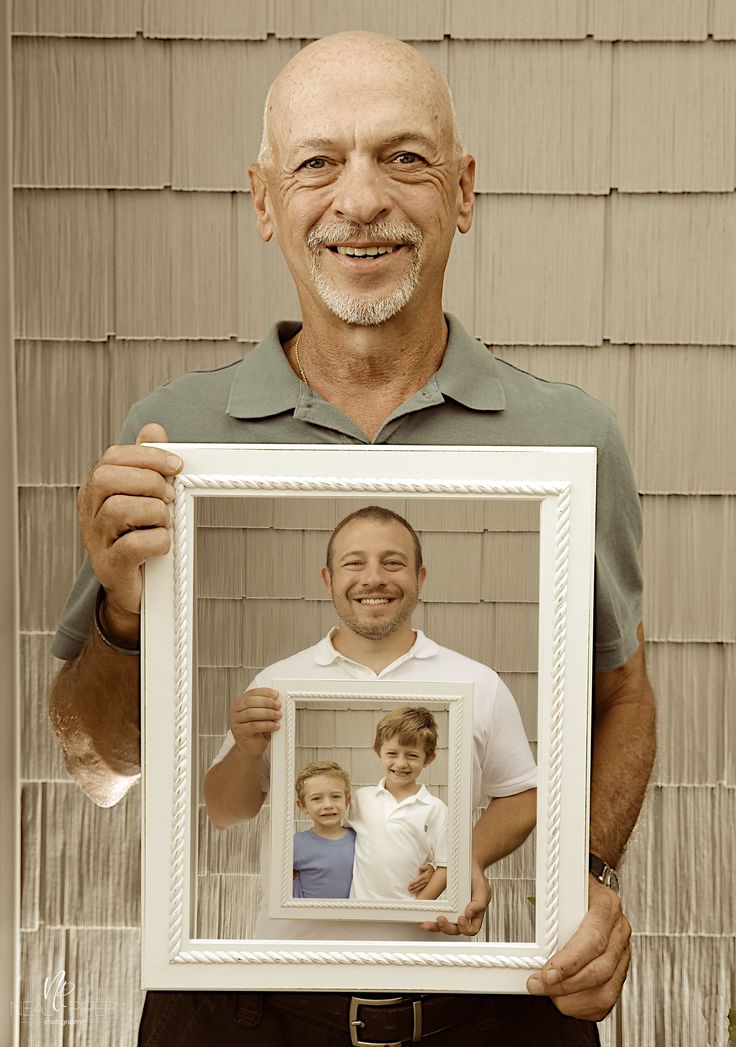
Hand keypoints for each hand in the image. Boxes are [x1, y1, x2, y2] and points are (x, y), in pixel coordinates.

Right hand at [77, 423, 180, 616]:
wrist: (133, 587)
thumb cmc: (139, 535)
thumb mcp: (142, 496)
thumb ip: (145, 463)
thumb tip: (153, 430)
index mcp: (96, 490)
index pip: (113, 457)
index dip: (147, 455)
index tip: (176, 465)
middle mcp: (90, 512)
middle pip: (108, 478)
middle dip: (148, 481)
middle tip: (170, 496)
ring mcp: (96, 540)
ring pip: (119, 509)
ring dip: (154, 512)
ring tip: (165, 521)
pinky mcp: (111, 566)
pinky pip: (132, 546)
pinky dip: (156, 541)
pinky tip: (163, 543)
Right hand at [229, 688, 280, 756]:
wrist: (251, 747)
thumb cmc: (257, 730)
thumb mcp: (262, 715)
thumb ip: (267, 706)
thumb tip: (278, 701)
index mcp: (240, 702)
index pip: (252, 693)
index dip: (264, 692)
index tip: (276, 694)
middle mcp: (235, 710)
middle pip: (250, 702)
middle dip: (267, 702)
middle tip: (278, 705)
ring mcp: (235, 721)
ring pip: (251, 713)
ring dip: (267, 713)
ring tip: (278, 715)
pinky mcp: (239, 732)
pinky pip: (253, 726)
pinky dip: (266, 725)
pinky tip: (274, 726)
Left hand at [408, 864, 433, 895]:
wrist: (436, 873)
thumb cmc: (430, 869)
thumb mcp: (428, 866)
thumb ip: (423, 867)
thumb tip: (420, 868)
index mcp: (424, 876)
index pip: (418, 880)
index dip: (414, 882)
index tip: (410, 884)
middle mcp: (425, 881)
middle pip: (418, 885)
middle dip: (413, 887)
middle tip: (409, 889)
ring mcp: (426, 884)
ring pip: (420, 888)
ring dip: (415, 890)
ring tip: (411, 891)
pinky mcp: (427, 885)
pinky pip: (423, 889)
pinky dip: (419, 891)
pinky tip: (417, 894)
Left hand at [418, 862, 490, 935]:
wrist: (468, 866)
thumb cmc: (476, 879)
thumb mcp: (482, 889)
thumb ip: (479, 903)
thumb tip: (469, 914)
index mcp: (474, 915)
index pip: (471, 929)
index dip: (465, 928)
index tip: (461, 918)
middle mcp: (463, 916)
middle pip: (455, 930)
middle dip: (447, 928)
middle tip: (441, 920)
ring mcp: (452, 912)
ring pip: (444, 926)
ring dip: (435, 927)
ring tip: (427, 923)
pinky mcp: (443, 907)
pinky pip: (436, 917)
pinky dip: (430, 920)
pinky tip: (424, 919)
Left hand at [526, 877, 631, 1019]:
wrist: (593, 888)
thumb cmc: (576, 887)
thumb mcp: (563, 885)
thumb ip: (550, 905)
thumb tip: (526, 928)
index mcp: (606, 907)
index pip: (593, 940)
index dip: (570, 962)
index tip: (547, 974)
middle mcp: (619, 931)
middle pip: (600, 970)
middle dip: (566, 986)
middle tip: (538, 986)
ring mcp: (623, 953)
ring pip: (607, 991)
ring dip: (574, 1000)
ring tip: (550, 995)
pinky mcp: (620, 970)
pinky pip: (608, 999)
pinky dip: (585, 1007)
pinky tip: (566, 1000)